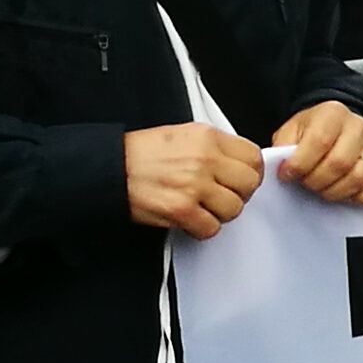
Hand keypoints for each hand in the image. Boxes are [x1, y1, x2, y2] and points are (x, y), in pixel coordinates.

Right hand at [126, 122, 264, 237]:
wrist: (109, 167)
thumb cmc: (142, 153)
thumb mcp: (183, 134)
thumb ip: (214, 146)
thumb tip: (240, 162)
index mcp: (208, 137)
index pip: (253, 157)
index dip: (250, 172)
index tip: (240, 180)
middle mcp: (204, 159)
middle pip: (249, 184)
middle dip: (239, 194)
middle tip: (222, 196)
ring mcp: (194, 185)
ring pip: (233, 208)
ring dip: (220, 213)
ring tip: (203, 208)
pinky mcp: (180, 209)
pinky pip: (211, 227)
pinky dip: (202, 228)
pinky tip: (190, 219)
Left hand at [270, 100, 362, 206]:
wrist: (335, 127)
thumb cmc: (311, 132)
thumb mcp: (291, 130)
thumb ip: (284, 147)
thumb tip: (283, 168)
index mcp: (332, 114)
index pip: (320, 141)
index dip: (300, 164)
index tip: (286, 175)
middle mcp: (358, 127)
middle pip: (340, 163)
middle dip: (316, 181)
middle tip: (305, 183)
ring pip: (361, 176)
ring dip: (336, 191)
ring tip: (323, 188)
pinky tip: (345, 193)